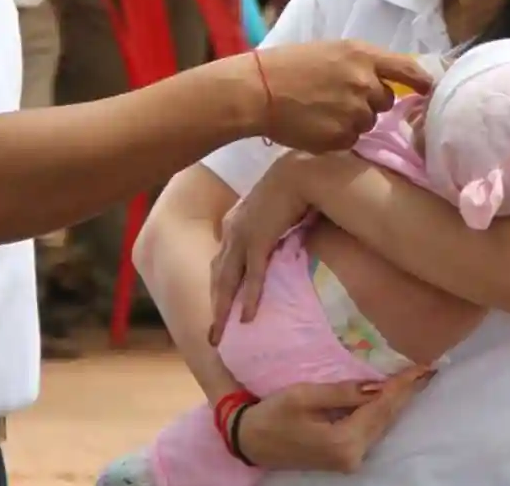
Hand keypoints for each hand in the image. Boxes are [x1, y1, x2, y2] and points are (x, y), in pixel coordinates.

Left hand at [210, 157, 313, 342]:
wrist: (298, 172)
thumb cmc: (291, 186)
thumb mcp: (273, 208)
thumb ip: (269, 224)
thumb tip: (278, 237)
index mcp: (234, 222)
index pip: (222, 261)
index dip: (219, 286)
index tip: (219, 307)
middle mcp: (231, 231)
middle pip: (219, 276)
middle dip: (214, 307)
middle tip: (211, 335)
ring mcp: (241, 237)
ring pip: (228, 281)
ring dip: (222, 311)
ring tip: (220, 336)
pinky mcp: (257, 241)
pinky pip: (252, 277)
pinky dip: (248, 298)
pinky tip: (246, 319)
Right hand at [234, 370, 432, 472]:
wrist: (249, 441)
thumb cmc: (273, 415)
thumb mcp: (305, 396)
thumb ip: (343, 392)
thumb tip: (377, 386)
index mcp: (343, 441)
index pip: (380, 407)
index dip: (403, 385)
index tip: (423, 367)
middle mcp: (352, 455)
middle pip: (386, 418)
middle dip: (407, 393)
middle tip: (428, 370)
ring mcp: (349, 459)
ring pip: (382, 425)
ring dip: (398, 402)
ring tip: (416, 379)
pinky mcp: (344, 456)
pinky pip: (371, 430)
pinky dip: (383, 412)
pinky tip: (392, 396)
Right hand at [253, 41, 433, 151]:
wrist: (257, 91)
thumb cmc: (288, 66)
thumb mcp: (330, 52)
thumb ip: (360, 64)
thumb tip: (384, 79)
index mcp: (362, 55)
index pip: (408, 69)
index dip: (422, 82)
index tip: (428, 90)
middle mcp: (364, 82)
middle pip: (385, 100)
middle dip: (369, 103)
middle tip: (339, 99)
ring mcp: (354, 111)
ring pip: (368, 123)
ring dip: (353, 121)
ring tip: (322, 112)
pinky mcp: (342, 137)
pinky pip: (351, 141)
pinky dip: (338, 137)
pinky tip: (316, 126)